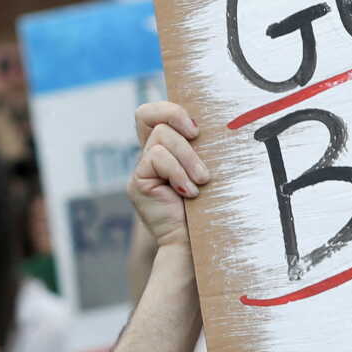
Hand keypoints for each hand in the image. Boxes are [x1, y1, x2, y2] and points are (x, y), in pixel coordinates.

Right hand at [129, 100, 207, 254]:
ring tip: (202, 182)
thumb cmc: (213, 206)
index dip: (168, 109)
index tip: (196, 128)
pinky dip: (178, 172)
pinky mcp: (138, 182)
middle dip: (181, 128)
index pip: (152, 113)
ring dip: (187, 158)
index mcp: (167, 148)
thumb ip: (201, 145)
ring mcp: (141, 169)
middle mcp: (149, 156)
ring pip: (161, 137)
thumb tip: (212, 119)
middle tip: (199, 145)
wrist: (198, 243)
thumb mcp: (209, 166)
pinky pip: (156, 157)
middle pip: (153, 117)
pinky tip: (188, 193)